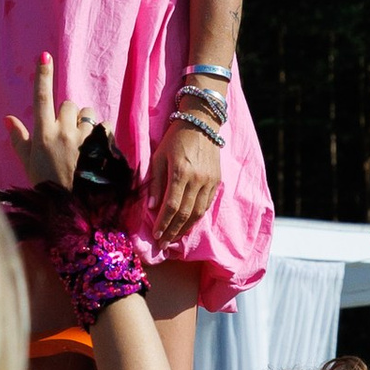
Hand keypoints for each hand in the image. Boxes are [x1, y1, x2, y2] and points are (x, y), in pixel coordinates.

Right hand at [5, 53, 95, 195]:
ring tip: (81, 144)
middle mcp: (63, 132)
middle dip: (67, 115)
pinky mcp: (103, 145)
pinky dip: (101, 133)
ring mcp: (84, 138)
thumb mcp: (29, 165)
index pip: (41, 98)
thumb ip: (19, 140)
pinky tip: (95, 149)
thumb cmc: (49, 188)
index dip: (42, 75)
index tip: (44, 55)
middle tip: (66, 136)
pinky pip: (104, 126)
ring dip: (85, 122)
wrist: (74, 212)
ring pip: (87, 113)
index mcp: (43, 135)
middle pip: (68, 104)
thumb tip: (9, 119)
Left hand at [147, 114, 220, 249]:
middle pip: (185, 213)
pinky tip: (188, 225)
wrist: (202, 124)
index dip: (163, 224)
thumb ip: (155, 183)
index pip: (171, 206)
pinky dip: (197, 218)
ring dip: (185, 229)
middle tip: (163, 245)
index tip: (156, 236)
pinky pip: (207, 205)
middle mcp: (197, 179)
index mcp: (180, 172)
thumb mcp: (158, 156)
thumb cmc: (175, 139)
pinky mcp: (217, 181)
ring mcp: (209, 181)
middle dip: (173, 232)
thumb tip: (152, 208)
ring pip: (198, 213)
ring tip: (174, 239)